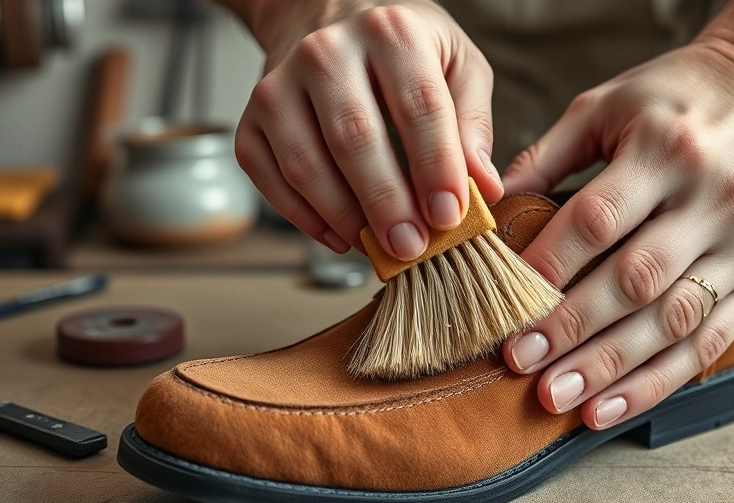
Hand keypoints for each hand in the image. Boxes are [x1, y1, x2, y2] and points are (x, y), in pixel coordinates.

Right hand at [233, 0, 502, 259]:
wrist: (326, 14)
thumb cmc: (402, 48)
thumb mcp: (458, 65)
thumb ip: (473, 124)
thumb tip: (482, 188)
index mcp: (390, 32)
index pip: (418, 106)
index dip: (435, 167)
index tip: (449, 216)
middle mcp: (326, 51)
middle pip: (355, 138)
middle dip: (387, 204)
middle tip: (411, 247)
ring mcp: (279, 84)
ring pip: (306, 164)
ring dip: (344, 218)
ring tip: (379, 248)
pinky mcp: (251, 117)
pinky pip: (269, 178)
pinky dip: (305, 218)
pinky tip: (341, 237)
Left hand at [500, 0, 733, 428]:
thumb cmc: (679, 96)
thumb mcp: (607, 104)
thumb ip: (547, 156)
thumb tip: (487, 210)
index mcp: (666, 147)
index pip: (598, 219)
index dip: (548, 267)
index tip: (502, 304)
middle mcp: (714, 197)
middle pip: (635, 279)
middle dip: (571, 327)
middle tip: (519, 362)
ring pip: (673, 321)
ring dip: (610, 367)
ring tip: (557, 398)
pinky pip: (710, 341)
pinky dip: (657, 381)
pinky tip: (610, 406)